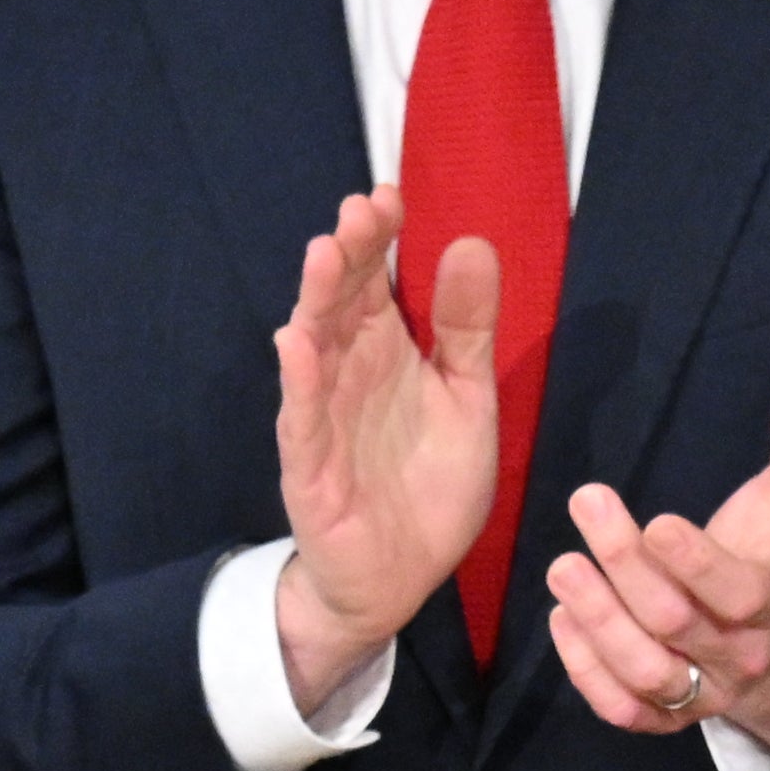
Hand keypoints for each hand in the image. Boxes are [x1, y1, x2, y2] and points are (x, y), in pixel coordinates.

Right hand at [272, 197, 512, 700]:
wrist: (398, 577)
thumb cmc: (428, 484)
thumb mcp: (467, 398)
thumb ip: (468, 329)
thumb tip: (472, 243)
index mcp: (385, 351)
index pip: (377, 280)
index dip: (380, 238)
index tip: (391, 194)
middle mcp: (348, 373)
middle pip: (341, 302)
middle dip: (350, 254)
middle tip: (361, 209)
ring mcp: (322, 416)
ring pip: (314, 348)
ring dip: (318, 301)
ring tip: (326, 253)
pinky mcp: (310, 466)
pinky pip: (301, 418)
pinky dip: (300, 381)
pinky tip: (298, 343)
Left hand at [548, 374, 769, 762]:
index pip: (738, 594)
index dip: (695, 563)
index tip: (654, 520)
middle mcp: (741, 656)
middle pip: (676, 624)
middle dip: (625, 565)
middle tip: (586, 502)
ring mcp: (704, 692)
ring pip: (646, 671)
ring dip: (598, 621)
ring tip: (561, 567)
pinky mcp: (669, 715)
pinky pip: (623, 709)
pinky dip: (586, 672)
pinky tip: (561, 619)